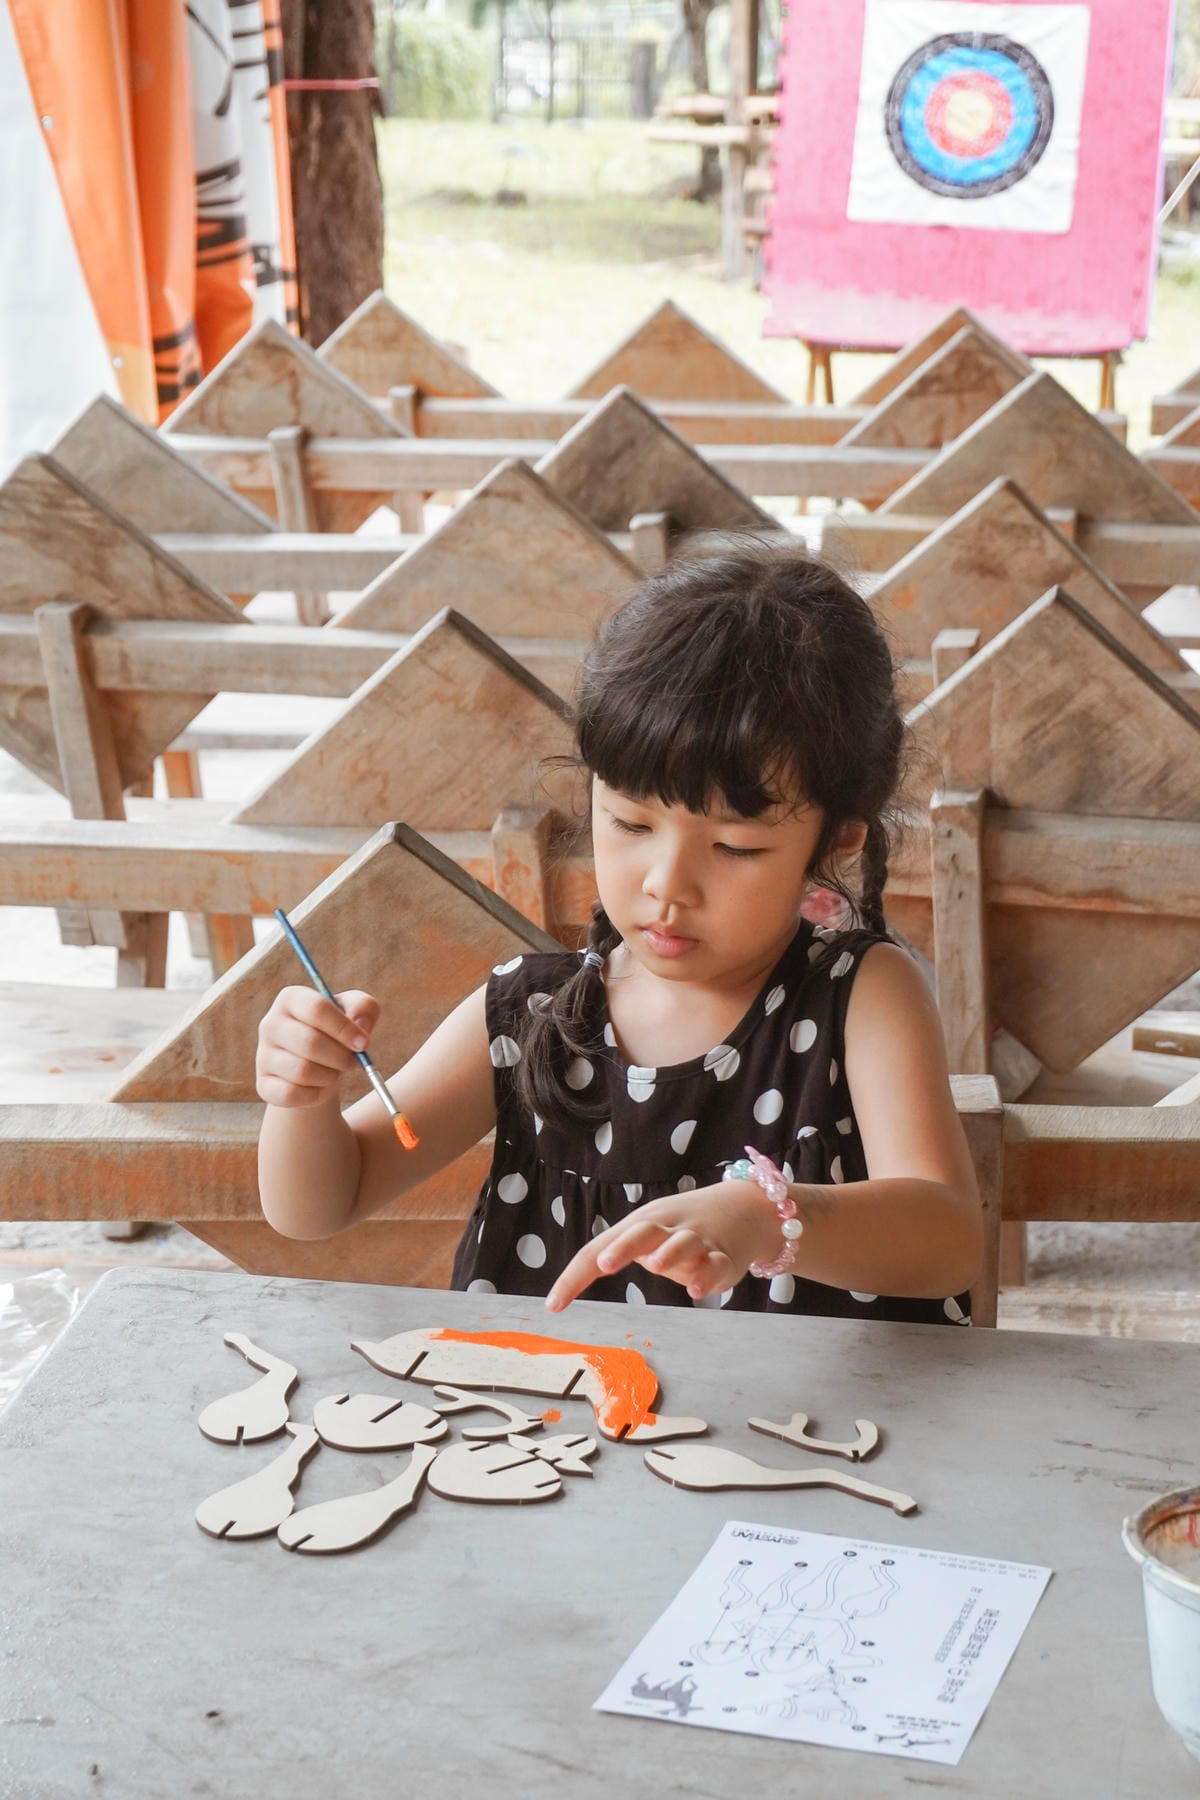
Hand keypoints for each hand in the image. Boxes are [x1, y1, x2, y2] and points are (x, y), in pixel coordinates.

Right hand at [255, 986, 379, 1108]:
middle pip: (310, 1042)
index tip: (364, 1043)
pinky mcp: (264, 1084)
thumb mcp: (355, 1013)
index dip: (344, 1028)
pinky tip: (320, 1087)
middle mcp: (270, 1024)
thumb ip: (364, 1008)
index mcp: (291, 998)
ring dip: (330, 1076)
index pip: (316, 1008)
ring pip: (302, 1071)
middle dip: (341, 1057)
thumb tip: (360, 1026)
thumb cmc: (337, 1032)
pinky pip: (292, 1094)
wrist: (318, 1065)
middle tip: (355, 1062)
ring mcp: (263, 1055)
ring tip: (335, 1071)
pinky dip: (315, 1095)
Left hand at [545, 1180, 780, 1311]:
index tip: (554, 1305)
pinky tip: (699, 1289)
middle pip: (643, 1232)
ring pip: (684, 1242)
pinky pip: (717, 1264)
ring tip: (657, 1266)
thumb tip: (588, 1278)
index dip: (576, 1276)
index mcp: (639, 1226)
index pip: (600, 1248)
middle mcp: (667, 1228)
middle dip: (624, 1247)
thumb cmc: (680, 1229)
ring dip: (670, 1253)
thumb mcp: (647, 1235)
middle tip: (605, 1264)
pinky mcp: (725, 1256)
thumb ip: (619, 1252)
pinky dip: (709, 1274)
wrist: (742, 1209)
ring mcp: (698, 1240)